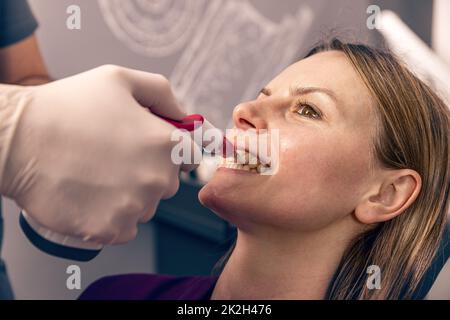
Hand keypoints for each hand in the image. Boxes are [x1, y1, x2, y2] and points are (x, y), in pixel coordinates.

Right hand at [0, 65, 187, 244]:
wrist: (17, 141)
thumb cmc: (66, 107)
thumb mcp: (120, 79)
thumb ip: (163, 94)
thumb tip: (185, 115)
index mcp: (167, 143)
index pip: (191, 157)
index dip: (173, 151)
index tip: (152, 149)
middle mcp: (158, 179)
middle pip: (168, 183)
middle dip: (150, 172)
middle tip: (115, 157)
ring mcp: (134, 207)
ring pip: (147, 206)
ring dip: (131, 196)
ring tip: (97, 175)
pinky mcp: (110, 230)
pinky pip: (126, 228)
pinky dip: (113, 217)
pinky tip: (91, 196)